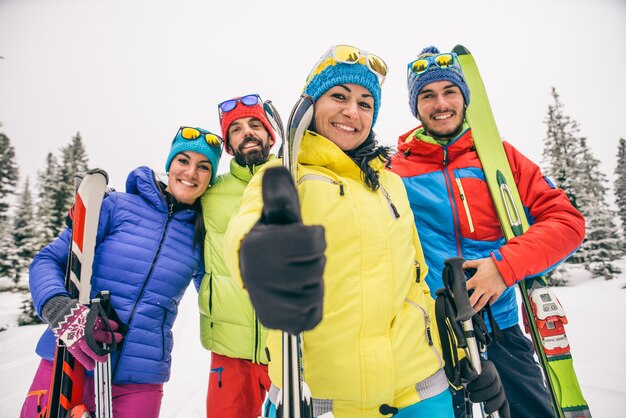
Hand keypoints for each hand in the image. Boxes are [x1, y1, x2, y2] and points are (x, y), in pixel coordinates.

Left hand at [49, 299, 122, 369]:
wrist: (61, 312)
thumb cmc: (62, 324)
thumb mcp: (64, 337)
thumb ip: (73, 343)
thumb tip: (79, 348)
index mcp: (73, 344)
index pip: (81, 357)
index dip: (87, 363)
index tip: (92, 367)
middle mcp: (82, 338)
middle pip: (94, 350)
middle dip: (101, 355)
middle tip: (105, 358)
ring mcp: (88, 329)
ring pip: (103, 336)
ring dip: (112, 338)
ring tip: (119, 338)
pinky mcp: (92, 320)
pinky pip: (103, 323)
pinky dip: (110, 324)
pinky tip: (115, 326)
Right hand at [240, 166, 325, 334]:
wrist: (250, 271)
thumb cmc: (271, 237)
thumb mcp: (275, 213)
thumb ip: (279, 192)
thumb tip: (276, 169)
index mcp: (261, 245)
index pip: (316, 240)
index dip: (314, 237)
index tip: (299, 237)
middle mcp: (260, 275)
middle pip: (318, 266)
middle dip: (314, 260)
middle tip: (296, 259)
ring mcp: (267, 302)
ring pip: (316, 291)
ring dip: (313, 283)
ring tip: (294, 276)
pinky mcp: (275, 321)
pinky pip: (312, 313)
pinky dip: (311, 305)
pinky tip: (295, 295)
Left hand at [461, 359, 509, 417]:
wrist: (472, 371)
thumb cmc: (468, 369)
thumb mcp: (465, 366)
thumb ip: (467, 370)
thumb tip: (473, 376)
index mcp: (489, 367)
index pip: (489, 376)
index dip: (479, 383)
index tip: (468, 387)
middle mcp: (496, 377)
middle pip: (495, 388)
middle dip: (483, 395)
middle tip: (471, 398)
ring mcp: (499, 387)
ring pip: (501, 397)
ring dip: (493, 405)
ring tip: (485, 410)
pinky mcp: (500, 397)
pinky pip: (505, 405)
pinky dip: (505, 412)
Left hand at [464, 257, 506, 310]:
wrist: (507, 267)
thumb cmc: (493, 264)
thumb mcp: (479, 262)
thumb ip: (469, 264)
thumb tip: (461, 265)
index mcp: (476, 280)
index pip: (465, 289)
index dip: (459, 293)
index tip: (456, 296)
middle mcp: (482, 288)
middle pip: (472, 300)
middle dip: (467, 306)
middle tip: (463, 310)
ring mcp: (490, 292)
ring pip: (482, 303)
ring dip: (477, 308)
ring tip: (473, 312)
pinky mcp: (497, 293)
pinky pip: (492, 300)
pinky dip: (489, 303)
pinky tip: (487, 304)